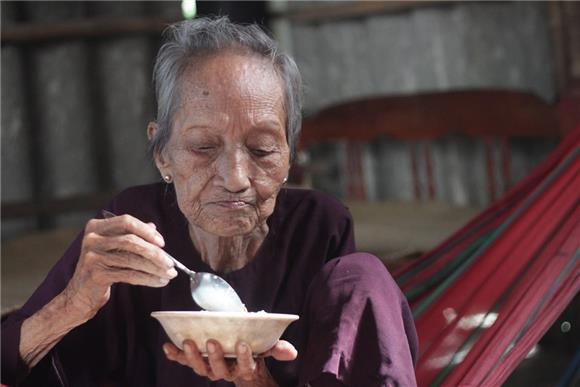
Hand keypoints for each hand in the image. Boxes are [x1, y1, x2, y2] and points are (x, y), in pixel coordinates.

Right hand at [64, 214, 176, 315]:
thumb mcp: (113, 248)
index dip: (146, 231)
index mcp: (96, 226)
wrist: (79, 295)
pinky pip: (129, 274)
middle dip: (155, 252)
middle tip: (171, 263)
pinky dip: (148, 278)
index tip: (162, 243)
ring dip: (155, 268)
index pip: (126, 221)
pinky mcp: (96, 274)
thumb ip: (130, 236)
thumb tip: (153, 228)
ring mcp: (92, 256)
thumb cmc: (101, 269)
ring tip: (169, 274)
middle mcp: (92, 238)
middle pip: (131, 241)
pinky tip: (159, 282)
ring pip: (132, 259)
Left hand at [163, 339, 296, 385]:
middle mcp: (226, 370)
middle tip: (212, 342)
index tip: (243, 344)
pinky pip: (184, 361)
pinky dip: (175, 355)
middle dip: (215, 357)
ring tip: (188, 343)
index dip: (243, 358)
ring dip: (192, 357)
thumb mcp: (267, 347)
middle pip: (218, 369)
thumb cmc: (253, 347)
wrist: (239, 354)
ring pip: (200, 368)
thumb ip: (277, 348)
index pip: (245, 365)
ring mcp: (210, 367)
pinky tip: (167, 346)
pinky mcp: (197, 360)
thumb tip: (292, 353)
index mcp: (244, 367)